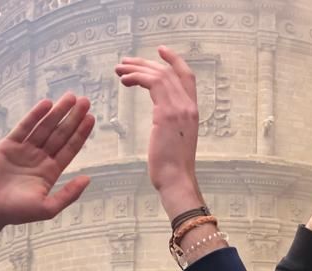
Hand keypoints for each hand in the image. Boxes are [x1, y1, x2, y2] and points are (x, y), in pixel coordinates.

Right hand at [0, 94, 94, 254]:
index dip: (80, 134)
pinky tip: (47, 104)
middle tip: (86, 101)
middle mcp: (40, 158)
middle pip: (60, 134)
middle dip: (73, 118)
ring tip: (70, 97)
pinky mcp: (8, 145)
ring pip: (44, 127)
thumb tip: (88, 179)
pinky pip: (24, 127)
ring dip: (58, 112)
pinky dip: (35, 115)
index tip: (91, 119)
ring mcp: (24, 150)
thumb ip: (69, 194)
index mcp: (51, 172)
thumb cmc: (17, 212)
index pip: (69, 148)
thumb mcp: (48, 208)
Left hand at [116, 47, 202, 213]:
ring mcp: (180, 108)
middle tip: (126, 62)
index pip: (187, 77)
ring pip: (159, 75)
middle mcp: (188, 106)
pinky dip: (137, 78)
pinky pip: (151, 84)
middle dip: (146, 63)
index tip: (161, 50)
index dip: (175, 61)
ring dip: (136, 69)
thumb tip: (161, 122)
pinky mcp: (167, 113)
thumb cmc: (172, 168)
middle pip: (169, 71)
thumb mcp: (175, 141)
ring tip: (119, 70)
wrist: (176, 180)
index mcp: (192, 112)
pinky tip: (125, 81)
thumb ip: (171, 125)